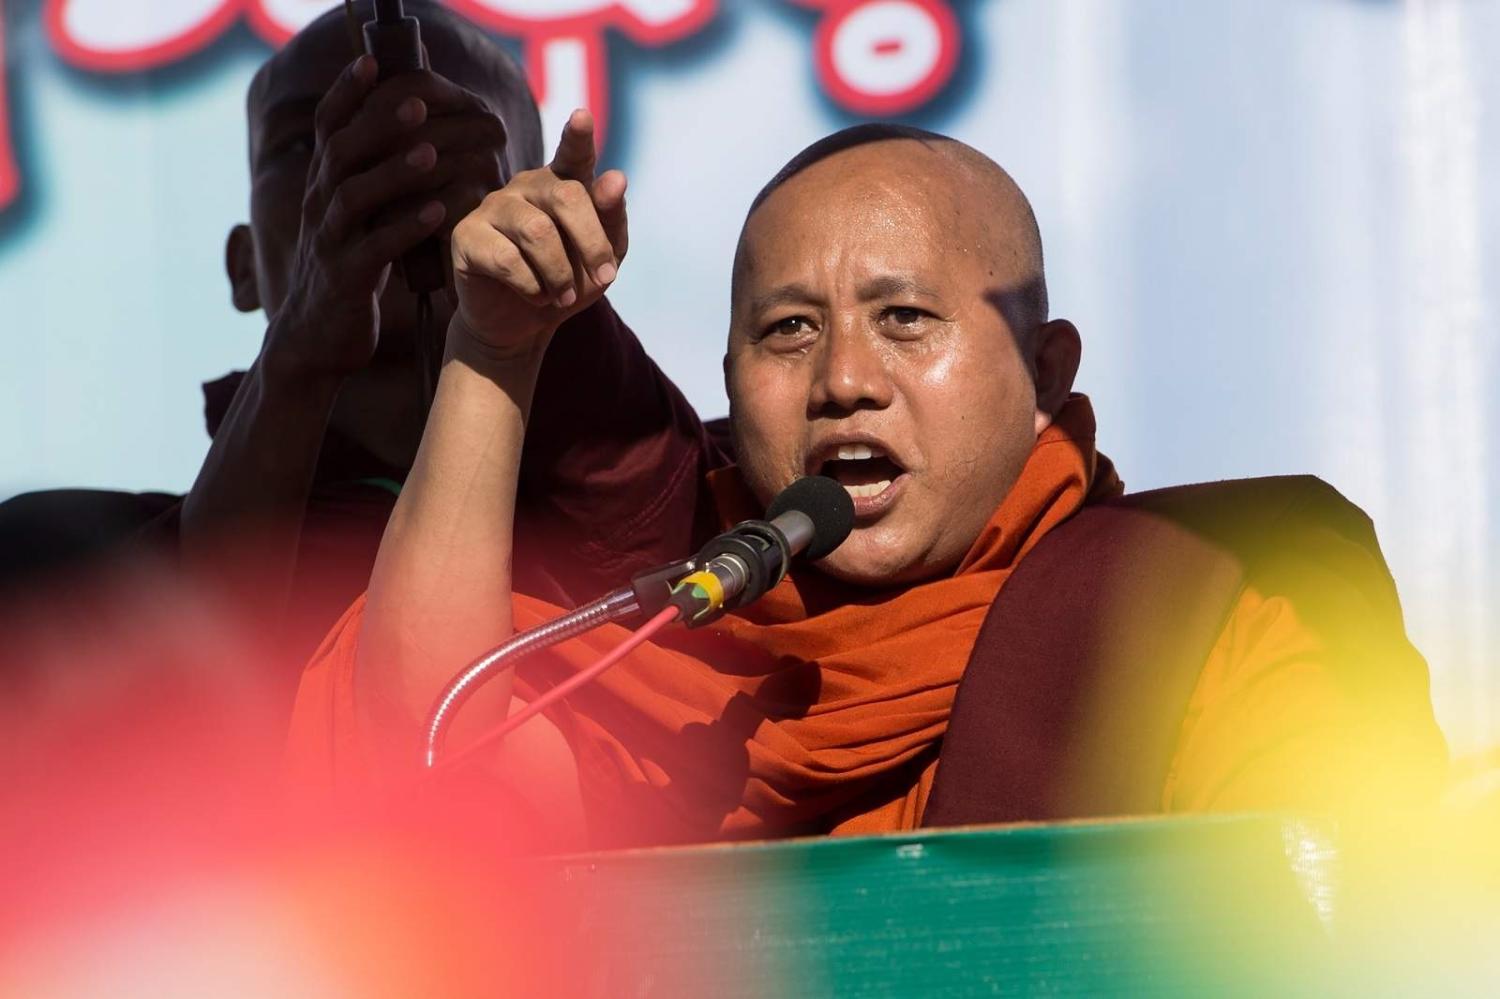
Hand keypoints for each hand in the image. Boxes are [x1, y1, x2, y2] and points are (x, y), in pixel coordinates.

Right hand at [266, 55, 509, 381]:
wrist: (319, 338)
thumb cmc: (351, 270)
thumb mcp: (358, 219)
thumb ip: (375, 179)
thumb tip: (417, 133)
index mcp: (324, 185)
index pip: (327, 127)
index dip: (345, 92)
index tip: (371, 61)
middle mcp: (320, 206)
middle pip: (340, 152)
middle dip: (377, 124)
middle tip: (416, 103)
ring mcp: (329, 242)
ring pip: (352, 196)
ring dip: (393, 172)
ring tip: (430, 153)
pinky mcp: (346, 279)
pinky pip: (375, 249)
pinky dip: (406, 228)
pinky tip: (438, 213)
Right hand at [448, 109, 627, 358]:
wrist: (523, 325)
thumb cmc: (568, 283)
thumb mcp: (603, 258)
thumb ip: (612, 219)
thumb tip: (615, 178)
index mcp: (563, 183)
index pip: (573, 154)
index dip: (578, 136)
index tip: (582, 117)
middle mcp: (526, 186)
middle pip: (567, 197)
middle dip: (592, 243)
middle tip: (605, 278)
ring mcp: (493, 207)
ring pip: (538, 232)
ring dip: (561, 274)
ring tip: (563, 296)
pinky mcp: (466, 235)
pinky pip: (508, 259)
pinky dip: (533, 287)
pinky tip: (535, 296)